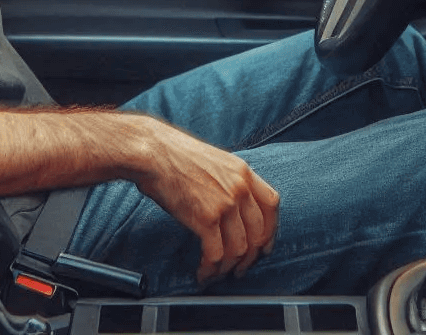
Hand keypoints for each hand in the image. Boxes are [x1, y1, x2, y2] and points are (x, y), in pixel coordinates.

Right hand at [132, 118, 279, 285]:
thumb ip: (229, 181)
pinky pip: (216, 254)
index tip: (263, 246)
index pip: (272, 204)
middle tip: (239, 268)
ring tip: (216, 273)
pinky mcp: (206, 218)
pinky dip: (211, 269)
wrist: (154, 153)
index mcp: (243, 171)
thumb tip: (233, 209)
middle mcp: (240, 187)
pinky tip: (202, 272)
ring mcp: (225, 203)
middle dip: (250, 258)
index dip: (270, 230)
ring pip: (239, 248)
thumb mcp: (214, 161)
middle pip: (259, 232)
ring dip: (228, 267)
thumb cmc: (175, 155)